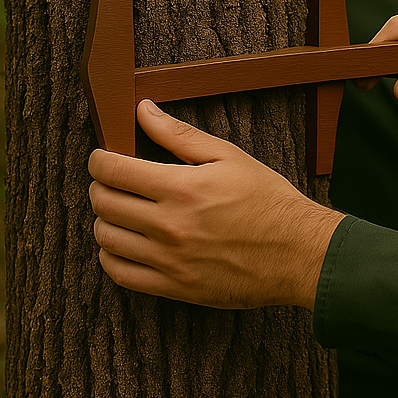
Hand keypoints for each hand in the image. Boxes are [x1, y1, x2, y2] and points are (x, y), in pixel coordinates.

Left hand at [87, 99, 342, 309]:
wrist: (298, 253)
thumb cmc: (268, 200)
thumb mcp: (229, 156)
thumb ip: (180, 134)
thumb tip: (143, 110)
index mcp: (183, 188)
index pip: (114, 170)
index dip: (99, 160)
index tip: (102, 157)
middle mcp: (170, 225)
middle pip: (105, 203)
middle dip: (100, 186)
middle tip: (113, 181)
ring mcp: (169, 260)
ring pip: (107, 238)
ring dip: (105, 220)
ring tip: (121, 211)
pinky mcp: (174, 287)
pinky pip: (120, 274)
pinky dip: (111, 257)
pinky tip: (124, 244)